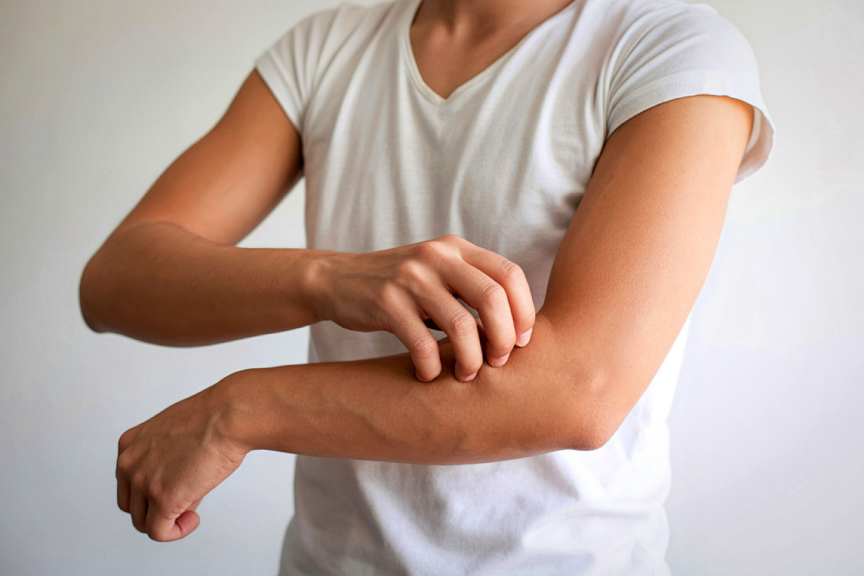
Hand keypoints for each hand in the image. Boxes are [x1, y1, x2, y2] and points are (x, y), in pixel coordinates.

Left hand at [115, 385, 245, 541]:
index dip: (153, 491)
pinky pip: (160, 532)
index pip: (128, 484)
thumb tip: (176, 493)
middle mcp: (128, 464)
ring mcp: (143, 483)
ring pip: (144, 523)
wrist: (227, 416)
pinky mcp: (163, 500)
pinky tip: (194, 519)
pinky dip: (177, 531)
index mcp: (128, 445)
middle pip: (132, 506)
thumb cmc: (212, 418)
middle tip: (187, 497)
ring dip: (169, 520)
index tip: (177, 485)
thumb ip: (163, 461)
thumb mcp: (174, 434)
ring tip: (193, 505)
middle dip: (157, 508)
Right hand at [313, 235, 534, 381]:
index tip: (522, 342)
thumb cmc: (399, 287)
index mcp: (456, 249)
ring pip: (461, 325)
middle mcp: (437, 257)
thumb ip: (472, 292)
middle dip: (503, 338)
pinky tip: (427, 374)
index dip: (524, 311)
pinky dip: (431, 367)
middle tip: (498, 362)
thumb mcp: (437, 275)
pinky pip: (422, 343)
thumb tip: (515, 334)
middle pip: (493, 298)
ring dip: (470, 359)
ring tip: (465, 375)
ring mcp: (410, 278)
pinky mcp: (385, 302)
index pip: (510, 274)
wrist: (337, 280)